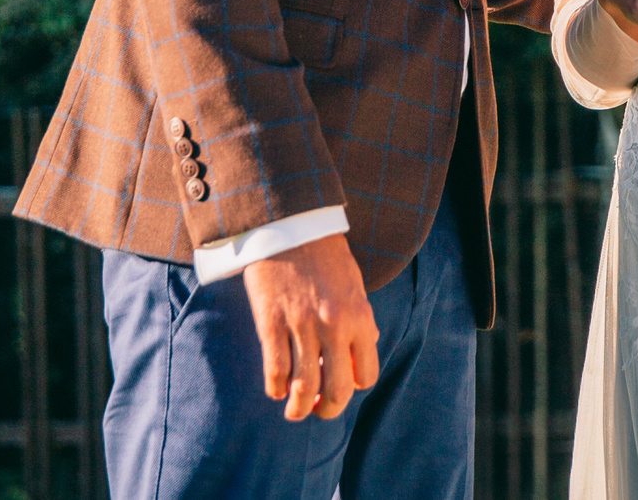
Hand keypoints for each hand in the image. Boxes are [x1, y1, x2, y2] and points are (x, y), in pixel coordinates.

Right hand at [242, 232, 380, 421]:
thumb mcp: (355, 286)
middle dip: (328, 410)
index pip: (365, 375)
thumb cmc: (325, 255)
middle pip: (336, 391)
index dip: (354, 386)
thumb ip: (361, 320)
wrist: (291, 225)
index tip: (342, 384)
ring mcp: (302, 326)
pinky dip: (275, 388)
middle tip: (318, 410)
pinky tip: (276, 389)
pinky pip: (275, 370)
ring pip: (303, 388)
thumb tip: (365, 349)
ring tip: (294, 410)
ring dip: (298, 408)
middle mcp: (334, 327)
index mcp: (360, 318)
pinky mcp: (272, 323)